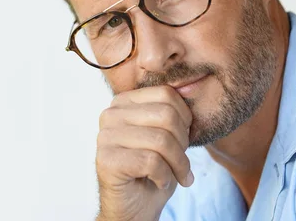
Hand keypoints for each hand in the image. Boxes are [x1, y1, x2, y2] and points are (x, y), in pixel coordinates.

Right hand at [95, 86, 193, 220]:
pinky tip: (158, 182)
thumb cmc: (153, 170)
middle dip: (183, 145)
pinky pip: (151, 161)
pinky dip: (164, 177)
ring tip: (175, 175)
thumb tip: (190, 88)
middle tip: (181, 164)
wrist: (136, 208)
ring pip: (161, 140)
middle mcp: (110, 114)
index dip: (185, 120)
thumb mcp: (167, 135)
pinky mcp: (106, 160)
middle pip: (166, 116)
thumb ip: (172, 112)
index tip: (184, 142)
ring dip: (178, 164)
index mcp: (124, 101)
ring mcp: (105, 136)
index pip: (167, 94)